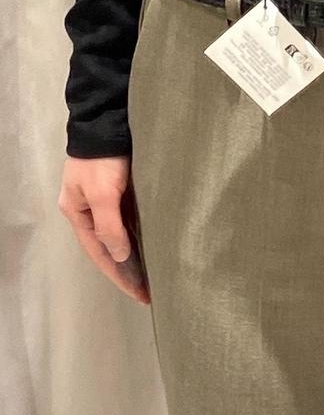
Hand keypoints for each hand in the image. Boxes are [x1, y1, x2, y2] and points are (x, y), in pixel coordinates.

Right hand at [57, 155, 150, 304]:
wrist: (108, 118)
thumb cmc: (102, 158)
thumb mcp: (103, 194)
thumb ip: (110, 226)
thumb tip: (121, 255)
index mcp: (78, 213)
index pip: (99, 254)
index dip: (120, 276)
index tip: (140, 295)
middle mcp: (89, 210)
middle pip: (109, 248)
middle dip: (128, 271)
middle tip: (150, 292)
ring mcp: (104, 200)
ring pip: (121, 236)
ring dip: (136, 256)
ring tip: (155, 276)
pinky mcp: (120, 190)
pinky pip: (131, 222)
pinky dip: (141, 238)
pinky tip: (155, 248)